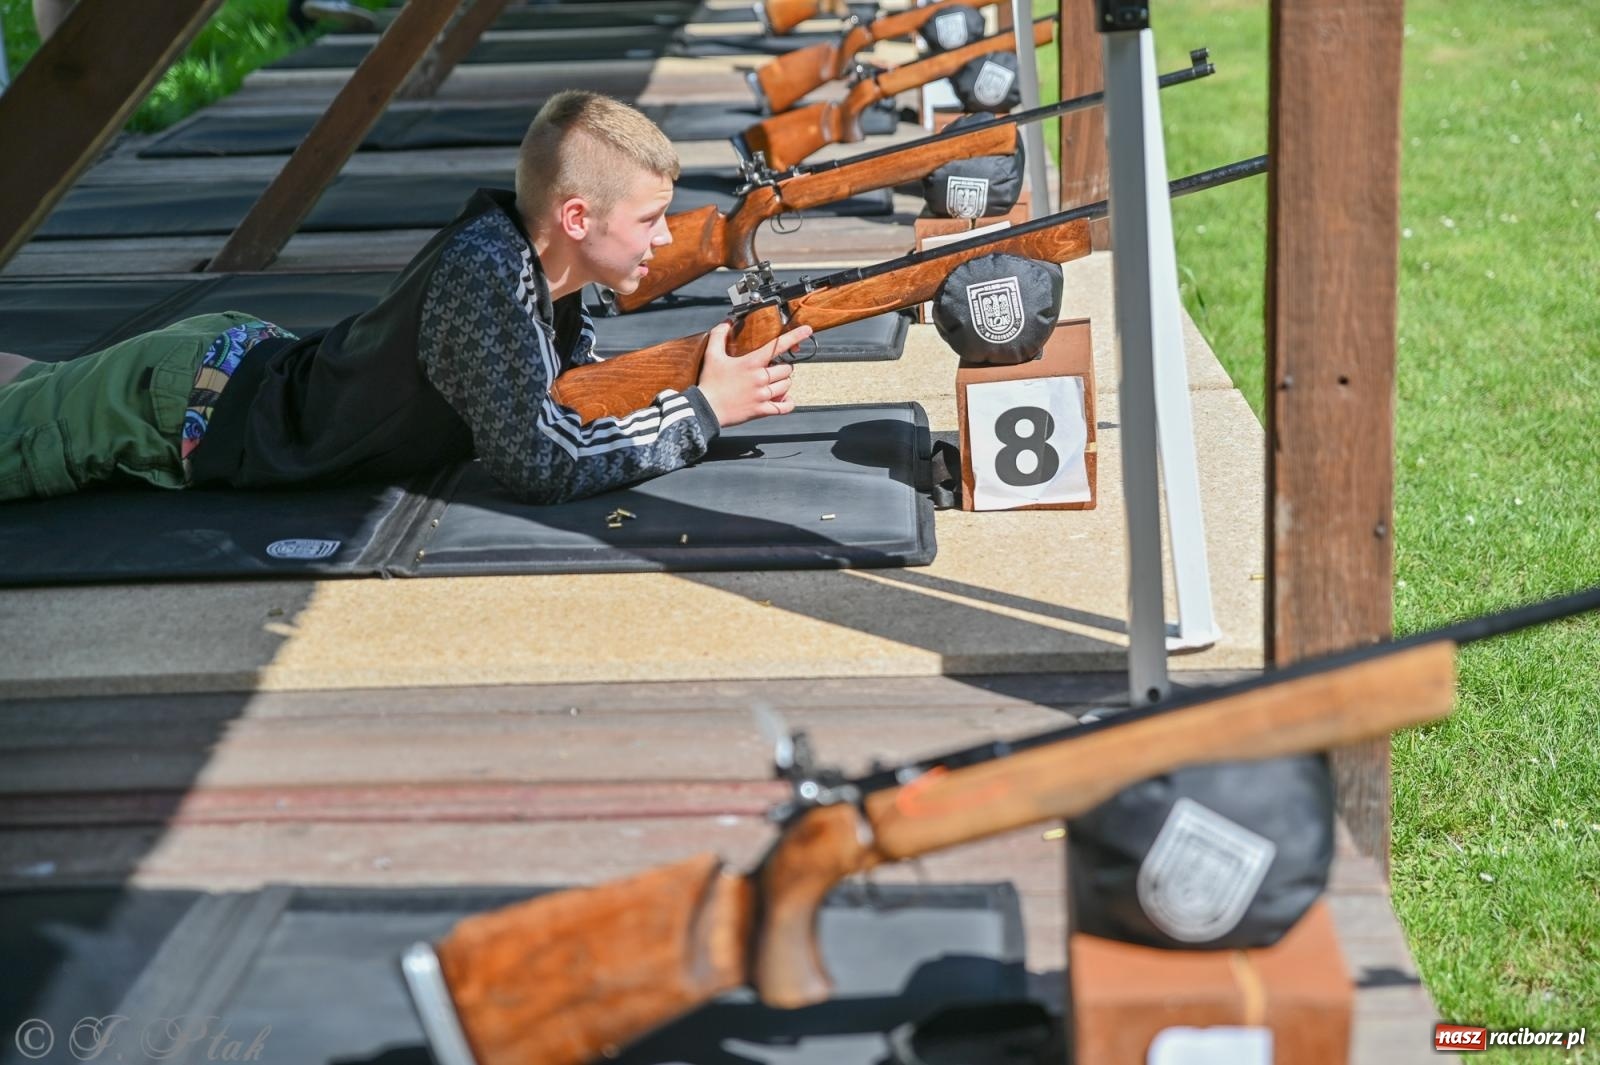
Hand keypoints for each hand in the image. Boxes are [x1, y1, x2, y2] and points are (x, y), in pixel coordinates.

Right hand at [696, 320, 811, 427]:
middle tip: (774, 368)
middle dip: (783, 367)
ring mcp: (762, 395)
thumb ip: (720, 335)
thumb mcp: (712, 355)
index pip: (778, 346)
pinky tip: (783, 399)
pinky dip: (787, 403)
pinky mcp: (761, 410)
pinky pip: (784, 407)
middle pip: (787, 368)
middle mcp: (760, 378)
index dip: (795, 336)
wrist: (705, 408)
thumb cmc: (709, 383)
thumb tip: (727, 322)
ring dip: (783, 383)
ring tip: (774, 383)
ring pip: (786, 385)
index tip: (807, 331)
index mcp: (751, 363)